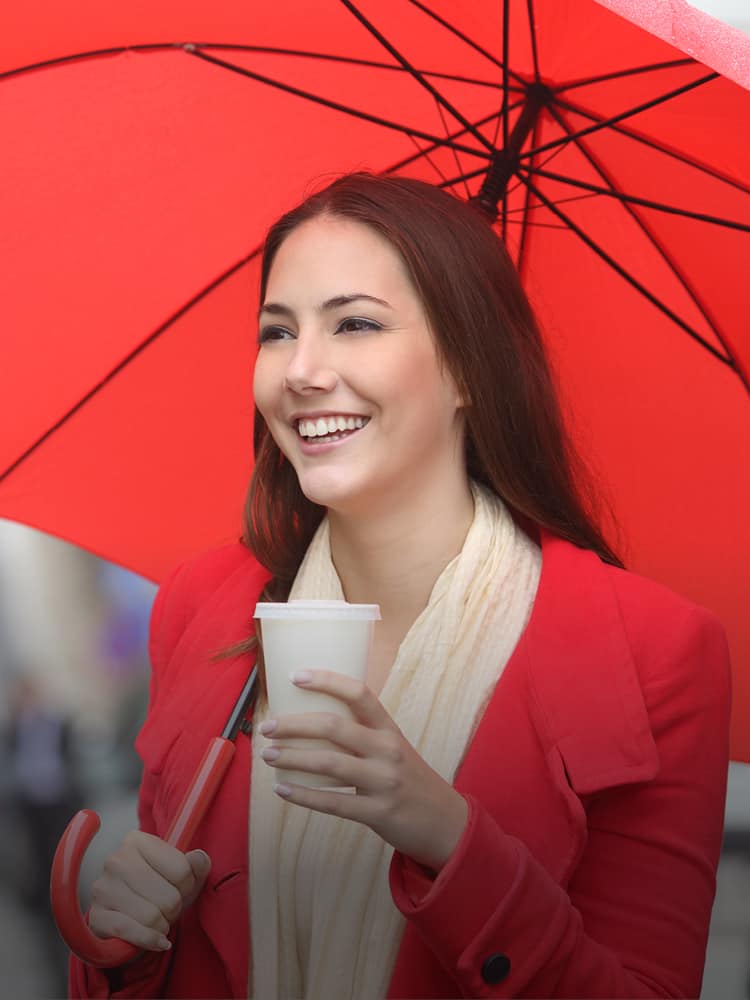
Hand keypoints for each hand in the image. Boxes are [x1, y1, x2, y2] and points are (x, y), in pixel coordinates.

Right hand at [89, 830, 210, 953]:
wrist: (127, 919)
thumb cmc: (160, 890)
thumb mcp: (183, 875)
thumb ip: (198, 864)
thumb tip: (198, 859)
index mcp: (137, 840)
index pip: (182, 869)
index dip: (188, 886)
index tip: (179, 888)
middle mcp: (116, 859)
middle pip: (168, 897)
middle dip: (175, 910)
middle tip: (168, 909)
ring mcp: (102, 888)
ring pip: (151, 916)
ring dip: (163, 926)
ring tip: (159, 921)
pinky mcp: (96, 917)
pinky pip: (131, 932)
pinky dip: (150, 941)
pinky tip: (158, 941)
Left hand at [259, 670, 468, 871]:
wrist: (444, 822)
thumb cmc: (409, 779)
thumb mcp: (393, 748)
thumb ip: (362, 735)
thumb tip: (311, 721)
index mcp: (390, 728)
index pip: (359, 693)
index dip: (327, 681)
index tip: (295, 676)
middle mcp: (388, 750)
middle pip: (335, 727)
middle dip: (295, 725)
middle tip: (268, 727)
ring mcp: (384, 782)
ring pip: (330, 763)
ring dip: (293, 758)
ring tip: (268, 755)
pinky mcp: (378, 813)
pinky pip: (334, 803)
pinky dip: (304, 796)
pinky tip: (282, 790)